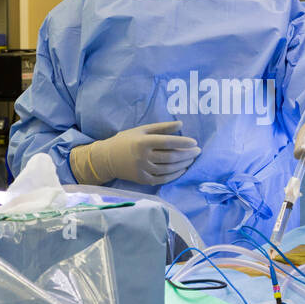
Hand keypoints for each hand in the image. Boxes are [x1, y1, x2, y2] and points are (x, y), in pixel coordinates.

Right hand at [70, 121, 200, 186]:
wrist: (107, 159)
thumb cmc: (126, 140)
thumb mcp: (142, 130)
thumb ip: (162, 127)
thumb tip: (181, 124)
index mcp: (143, 142)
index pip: (168, 142)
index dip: (183, 142)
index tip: (195, 142)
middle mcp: (143, 156)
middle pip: (171, 156)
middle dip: (187, 154)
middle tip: (197, 151)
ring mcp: (143, 169)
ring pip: (169, 168)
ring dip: (183, 164)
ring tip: (192, 159)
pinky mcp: (143, 179)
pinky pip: (163, 179)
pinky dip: (175, 175)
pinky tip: (182, 169)